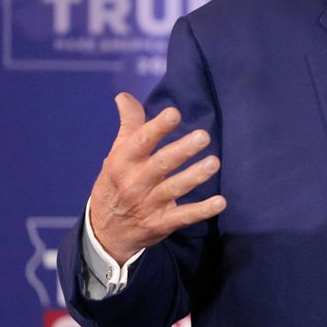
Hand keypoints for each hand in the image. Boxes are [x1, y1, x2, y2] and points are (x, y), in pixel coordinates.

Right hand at [89, 92, 225, 263]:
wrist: (105, 231)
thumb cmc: (116, 182)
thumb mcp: (117, 153)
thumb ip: (128, 124)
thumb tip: (124, 95)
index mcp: (123, 161)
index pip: (141, 141)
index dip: (157, 127)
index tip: (174, 113)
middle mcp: (135, 182)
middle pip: (161, 164)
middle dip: (182, 150)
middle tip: (203, 136)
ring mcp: (148, 204)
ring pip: (174, 188)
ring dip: (195, 176)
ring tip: (214, 162)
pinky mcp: (161, 223)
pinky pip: (184, 216)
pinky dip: (202, 210)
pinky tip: (221, 202)